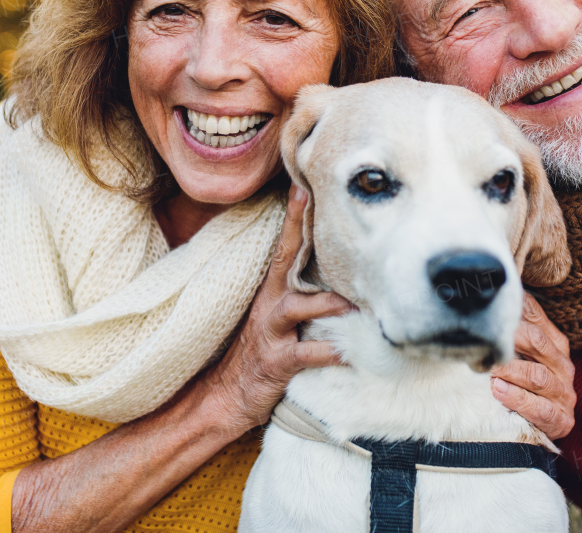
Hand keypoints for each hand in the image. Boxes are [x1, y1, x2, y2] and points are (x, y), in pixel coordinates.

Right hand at [198, 184, 354, 434]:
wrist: (227, 394)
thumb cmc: (262, 351)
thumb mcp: (277, 316)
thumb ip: (302, 294)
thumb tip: (338, 273)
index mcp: (271, 290)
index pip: (283, 247)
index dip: (292, 218)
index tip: (302, 188)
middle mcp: (270, 304)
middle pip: (285, 261)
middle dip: (300, 233)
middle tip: (320, 210)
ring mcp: (271, 332)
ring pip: (298, 307)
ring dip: (327, 304)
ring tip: (354, 304)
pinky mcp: (277, 362)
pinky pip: (306, 354)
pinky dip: (329, 352)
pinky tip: (350, 353)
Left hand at [490, 293, 576, 439]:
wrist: (539, 429)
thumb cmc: (521, 386)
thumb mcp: (516, 355)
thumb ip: (505, 330)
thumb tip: (480, 293)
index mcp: (554, 342)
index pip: (533, 314)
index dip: (510, 307)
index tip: (484, 305)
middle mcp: (563, 365)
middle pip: (536, 341)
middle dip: (507, 340)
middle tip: (480, 339)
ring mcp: (564, 393)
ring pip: (538, 376)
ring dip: (509, 371)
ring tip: (486, 369)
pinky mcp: (561, 419)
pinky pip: (541, 408)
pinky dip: (517, 399)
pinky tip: (497, 391)